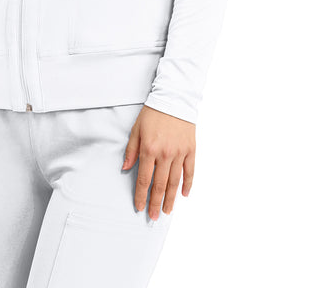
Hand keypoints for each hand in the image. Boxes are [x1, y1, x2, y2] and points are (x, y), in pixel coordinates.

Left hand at [121, 104, 195, 218]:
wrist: (174, 99)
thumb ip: (131, 150)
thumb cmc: (153, 113)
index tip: (139, 207)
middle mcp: (165, 154)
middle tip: (153, 216)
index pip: (144, 179)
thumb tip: (125, 168)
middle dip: (156, 203)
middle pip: (160, 185)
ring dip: (171, 199)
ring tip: (168, 211)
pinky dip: (187, 184)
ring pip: (175, 182)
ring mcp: (179, 153)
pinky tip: (184, 194)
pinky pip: (190, 171)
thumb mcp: (136, 129)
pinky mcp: (190, 150)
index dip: (141, 195)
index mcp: (149, 149)